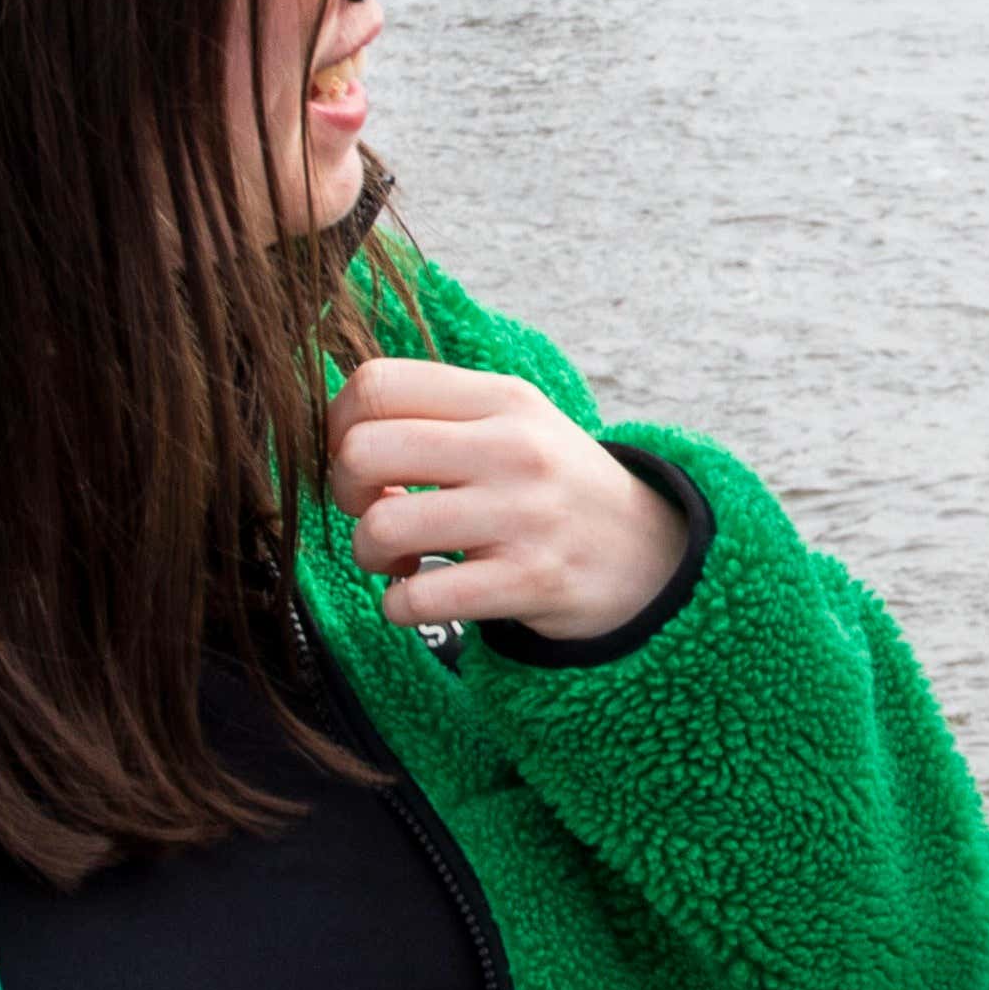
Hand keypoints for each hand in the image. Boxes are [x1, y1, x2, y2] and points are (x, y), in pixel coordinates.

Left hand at [324, 359, 684, 638]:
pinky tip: (422, 597)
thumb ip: (437, 413)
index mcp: (502, 397)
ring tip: (402, 559)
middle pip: (363, 451)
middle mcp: (513, 448)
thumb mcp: (515, 422)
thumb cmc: (555, 487)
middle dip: (346, 491)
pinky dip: (399, 606)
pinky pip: (419, 597)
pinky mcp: (529, 580)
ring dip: (371, 555)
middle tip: (376, 508)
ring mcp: (523, 515)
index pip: (377, 383)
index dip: (340, 425)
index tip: (361, 458)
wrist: (650, 555)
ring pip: (382, 528)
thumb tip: (338, 430)